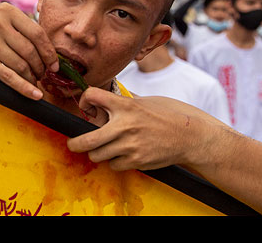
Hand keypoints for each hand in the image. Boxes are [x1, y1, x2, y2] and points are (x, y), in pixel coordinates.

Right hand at [0, 3, 58, 99]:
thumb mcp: (0, 20)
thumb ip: (22, 29)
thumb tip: (50, 52)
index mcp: (7, 11)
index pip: (38, 33)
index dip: (50, 52)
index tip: (55, 64)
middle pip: (31, 51)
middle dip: (41, 67)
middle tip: (43, 75)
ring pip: (21, 65)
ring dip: (32, 78)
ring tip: (34, 82)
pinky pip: (9, 76)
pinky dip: (24, 88)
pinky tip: (34, 94)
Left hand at [67, 87, 222, 171]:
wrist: (188, 136)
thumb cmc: (167, 115)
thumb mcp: (145, 101)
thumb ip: (124, 102)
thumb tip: (103, 100)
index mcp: (126, 105)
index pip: (93, 95)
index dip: (85, 100)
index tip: (86, 106)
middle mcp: (125, 125)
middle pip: (86, 139)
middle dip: (75, 143)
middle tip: (73, 143)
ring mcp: (130, 145)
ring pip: (97, 155)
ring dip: (98, 153)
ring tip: (106, 147)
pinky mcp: (136, 161)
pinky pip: (113, 165)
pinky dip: (115, 161)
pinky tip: (124, 154)